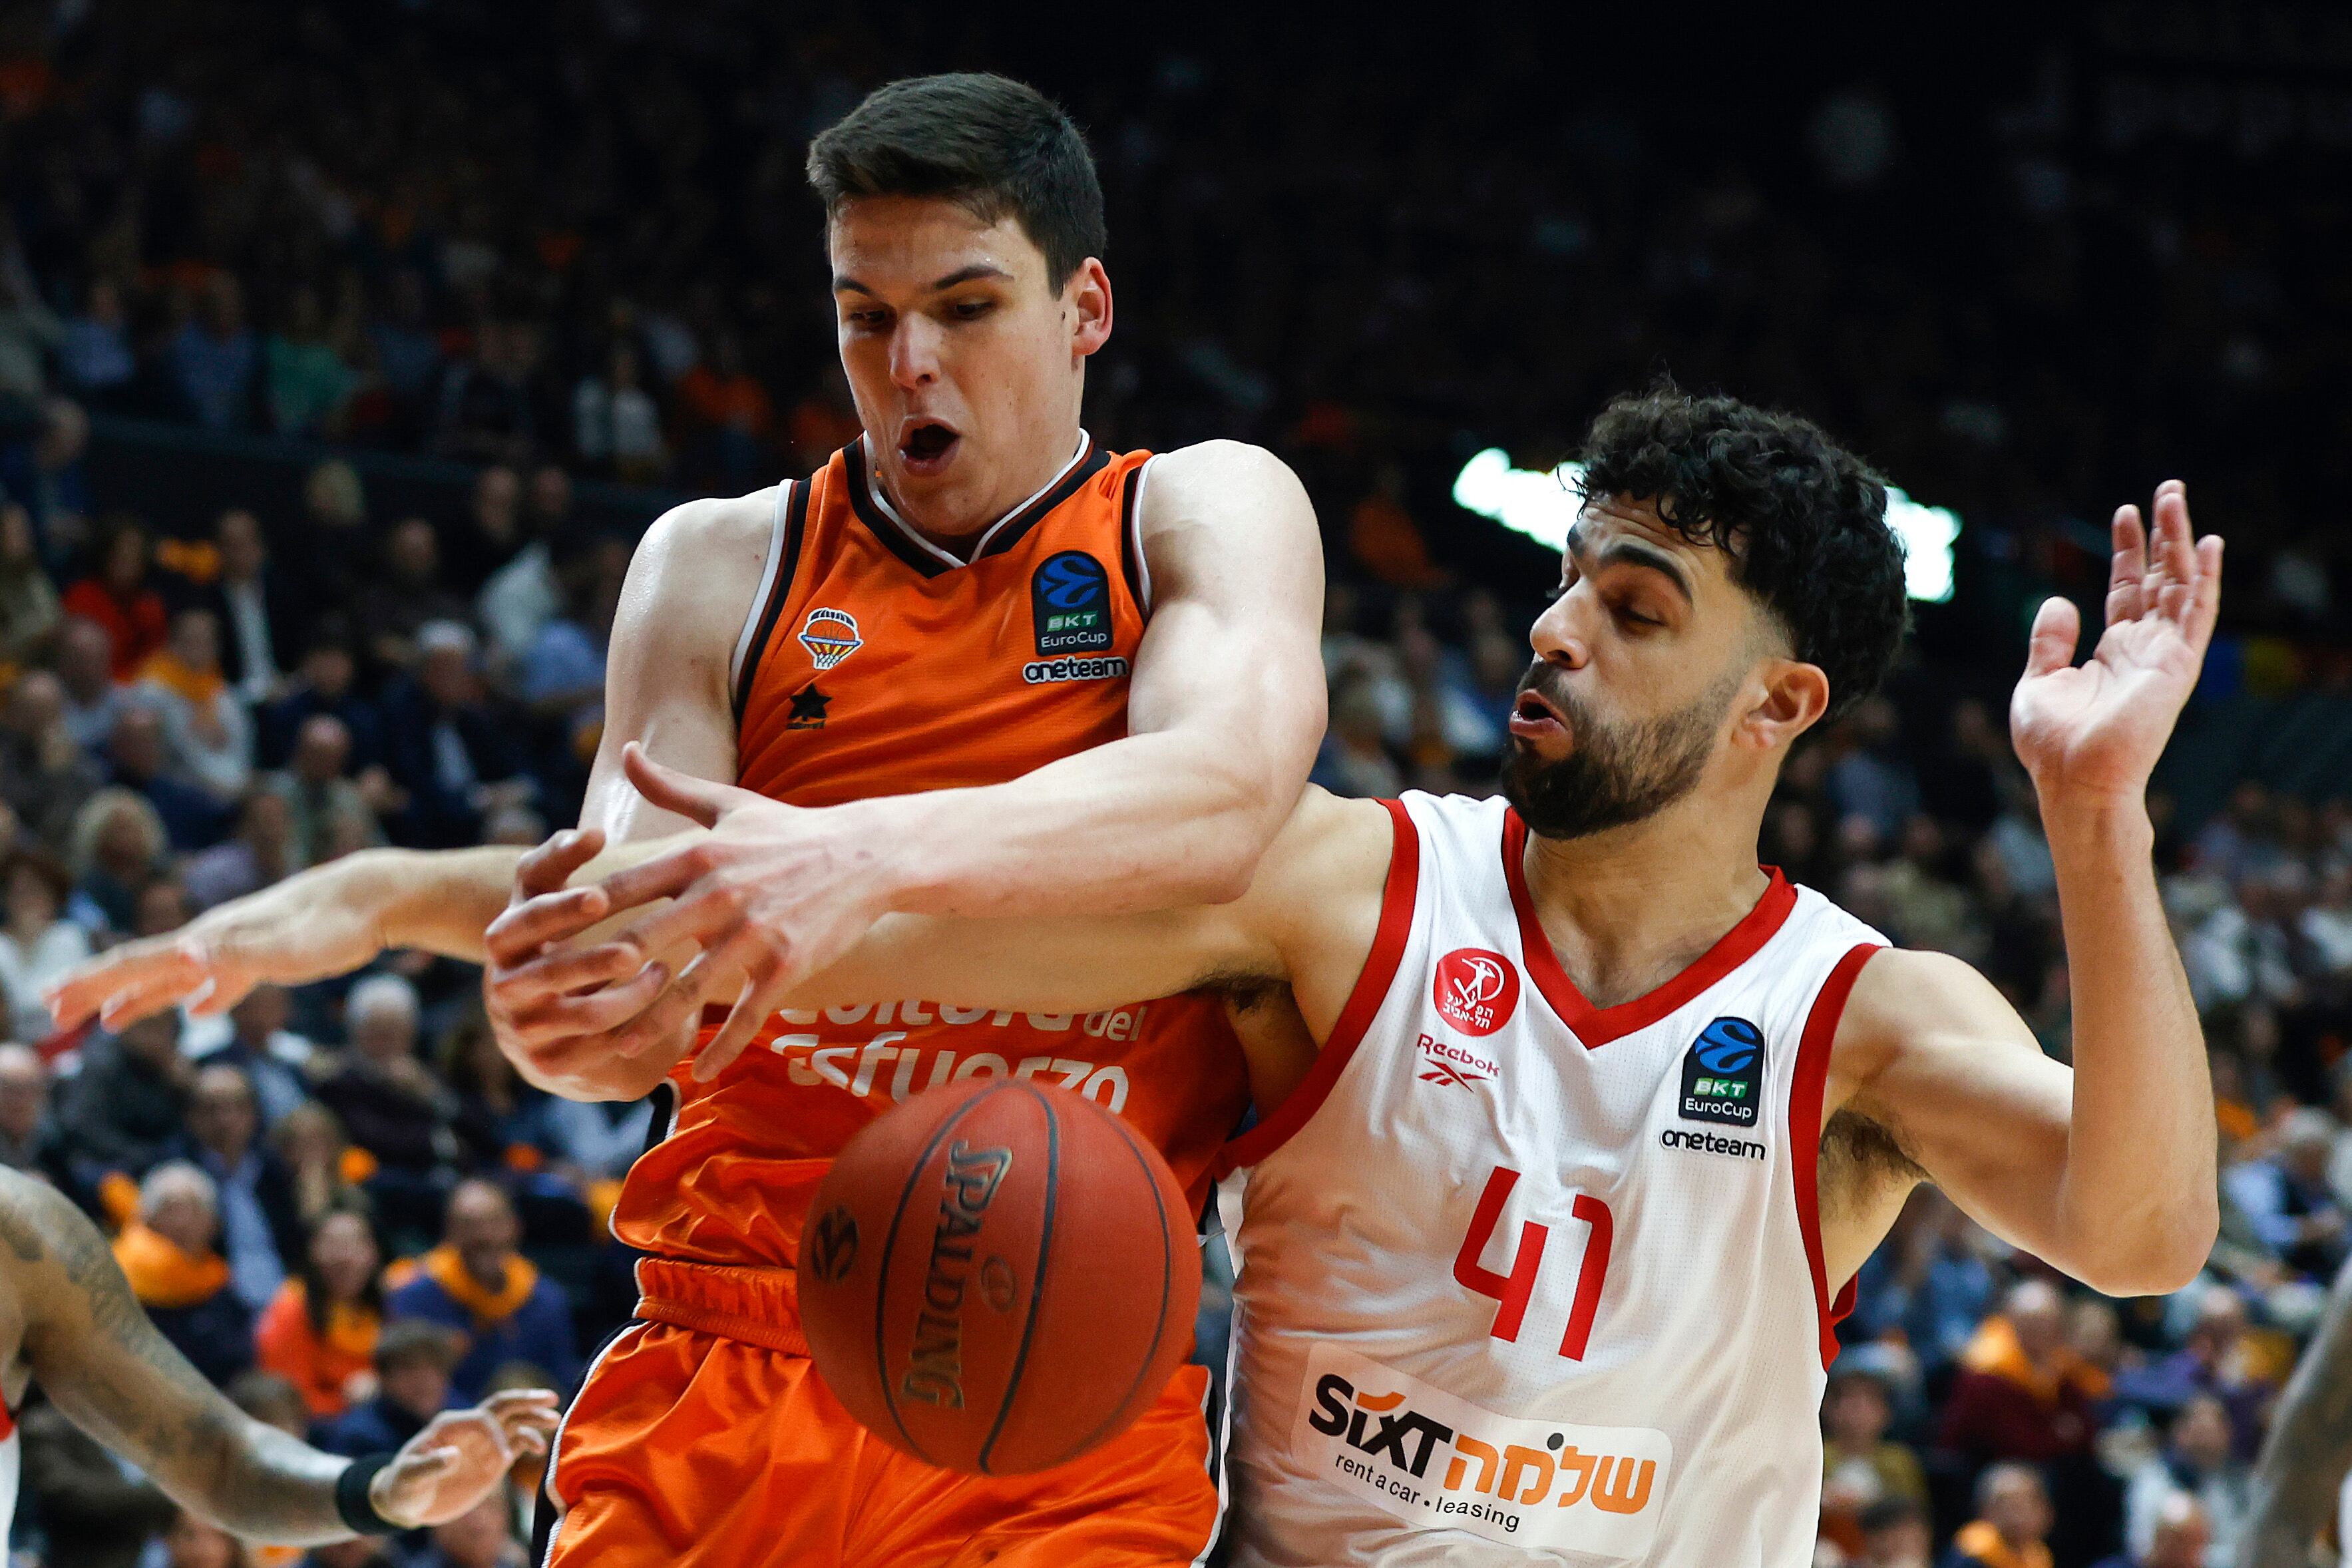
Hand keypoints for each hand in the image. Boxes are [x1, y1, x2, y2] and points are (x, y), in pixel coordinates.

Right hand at [45, 862, 388, 1028]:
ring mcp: (239, 949)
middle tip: (53, 1013)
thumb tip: (184, 959)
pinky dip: (200, 998)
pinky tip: (197, 1010)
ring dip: (139, 1000)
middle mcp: (215, 941)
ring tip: (107, 1021)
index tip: (51, 1000)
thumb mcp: (282, 947)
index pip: (138, 962)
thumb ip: (233, 955)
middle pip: (144, 970)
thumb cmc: (332, 925)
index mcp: (210, 940)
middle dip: (97, 992)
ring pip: (177, 979)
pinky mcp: (269, 958)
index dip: (92, 982)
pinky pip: (220, 984)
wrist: (372, 897)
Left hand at [368, 1389, 557, 1529]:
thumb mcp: (409, 1477)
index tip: (502, 1458)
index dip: (496, 1434)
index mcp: (450, 1424)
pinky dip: (531, 1442)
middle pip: (504, 1406)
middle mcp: (471, 1428)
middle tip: (551, 1399)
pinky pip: (517, 1444)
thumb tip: (453, 1456)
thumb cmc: (404, 1486)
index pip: (482, 1418)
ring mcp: (485, 1442)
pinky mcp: (494, 1459)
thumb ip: (430, 1466)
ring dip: (535, 1419)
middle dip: (527, 1400)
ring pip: (515, 1422)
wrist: (408, 1501)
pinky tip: (542, 1449)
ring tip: (556, 1421)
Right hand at [482, 828, 688, 1100]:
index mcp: (502, 939)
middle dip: (595, 960)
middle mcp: (502, 985)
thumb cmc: (556, 939)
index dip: (561, 908)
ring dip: (629, 995)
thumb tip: (590, 830)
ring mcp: (521, 1029)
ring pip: (583, 1014)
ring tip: (665, 971)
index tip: (602, 895)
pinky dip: (633, 1027)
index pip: (524, 919)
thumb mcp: (549, 898)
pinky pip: (597, 1048)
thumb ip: (560, 861)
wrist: (547, 1018)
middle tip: (635, 949)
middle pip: (550, 972)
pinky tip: (662, 1007)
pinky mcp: (547, 1065)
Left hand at [594, 743, 889, 1081]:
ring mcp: (754, 933)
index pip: (624, 888)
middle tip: (563, 1009)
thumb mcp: (729, 803)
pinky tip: (702, 1073)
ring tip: (618, 1051)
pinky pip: (749, 1014)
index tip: (543, 942)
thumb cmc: (791, 830)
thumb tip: (628, 751)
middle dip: (600, 980)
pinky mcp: (787, 964)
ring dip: (651, 1024)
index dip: (581, 915)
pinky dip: (724, 1046)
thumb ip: (670, 785)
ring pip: (690, 989)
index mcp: (699, 856)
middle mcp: (720, 895)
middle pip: (644, 944)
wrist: (868, 855)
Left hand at [2010, 480, 2222, 807]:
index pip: (2124, 590)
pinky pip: (2195, 614)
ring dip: (2180, 541)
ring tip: (2175, 496)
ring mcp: (2162, 655)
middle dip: (2162, 535)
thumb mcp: (2038, 682)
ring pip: (2178, 584)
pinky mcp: (2176, 665)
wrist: (2074, 781)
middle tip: (2166, 490)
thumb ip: (2049, 641)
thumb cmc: (2053, 745)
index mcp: (2111, 652)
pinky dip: (2204, 579)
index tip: (2125, 513)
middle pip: (2156, 578)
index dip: (2126, 552)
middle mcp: (2142, 649)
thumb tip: (2060, 600)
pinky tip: (2209, 545)